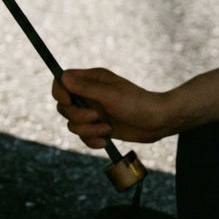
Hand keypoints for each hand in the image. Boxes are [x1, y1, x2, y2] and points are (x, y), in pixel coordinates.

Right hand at [51, 67, 174, 147]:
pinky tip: (105, 141)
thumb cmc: (138, 104)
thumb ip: (86, 87)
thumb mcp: (110, 95)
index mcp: (91, 80)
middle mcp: (88, 95)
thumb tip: (63, 77)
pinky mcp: (98, 127)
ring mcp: (92, 111)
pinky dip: (91, 140)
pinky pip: (83, 136)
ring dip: (87, 130)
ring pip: (72, 123)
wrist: (158, 122)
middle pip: (63, 106)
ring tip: (106, 129)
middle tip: (96, 117)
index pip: (62, 81)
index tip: (68, 102)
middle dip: (77, 116)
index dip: (60, 93)